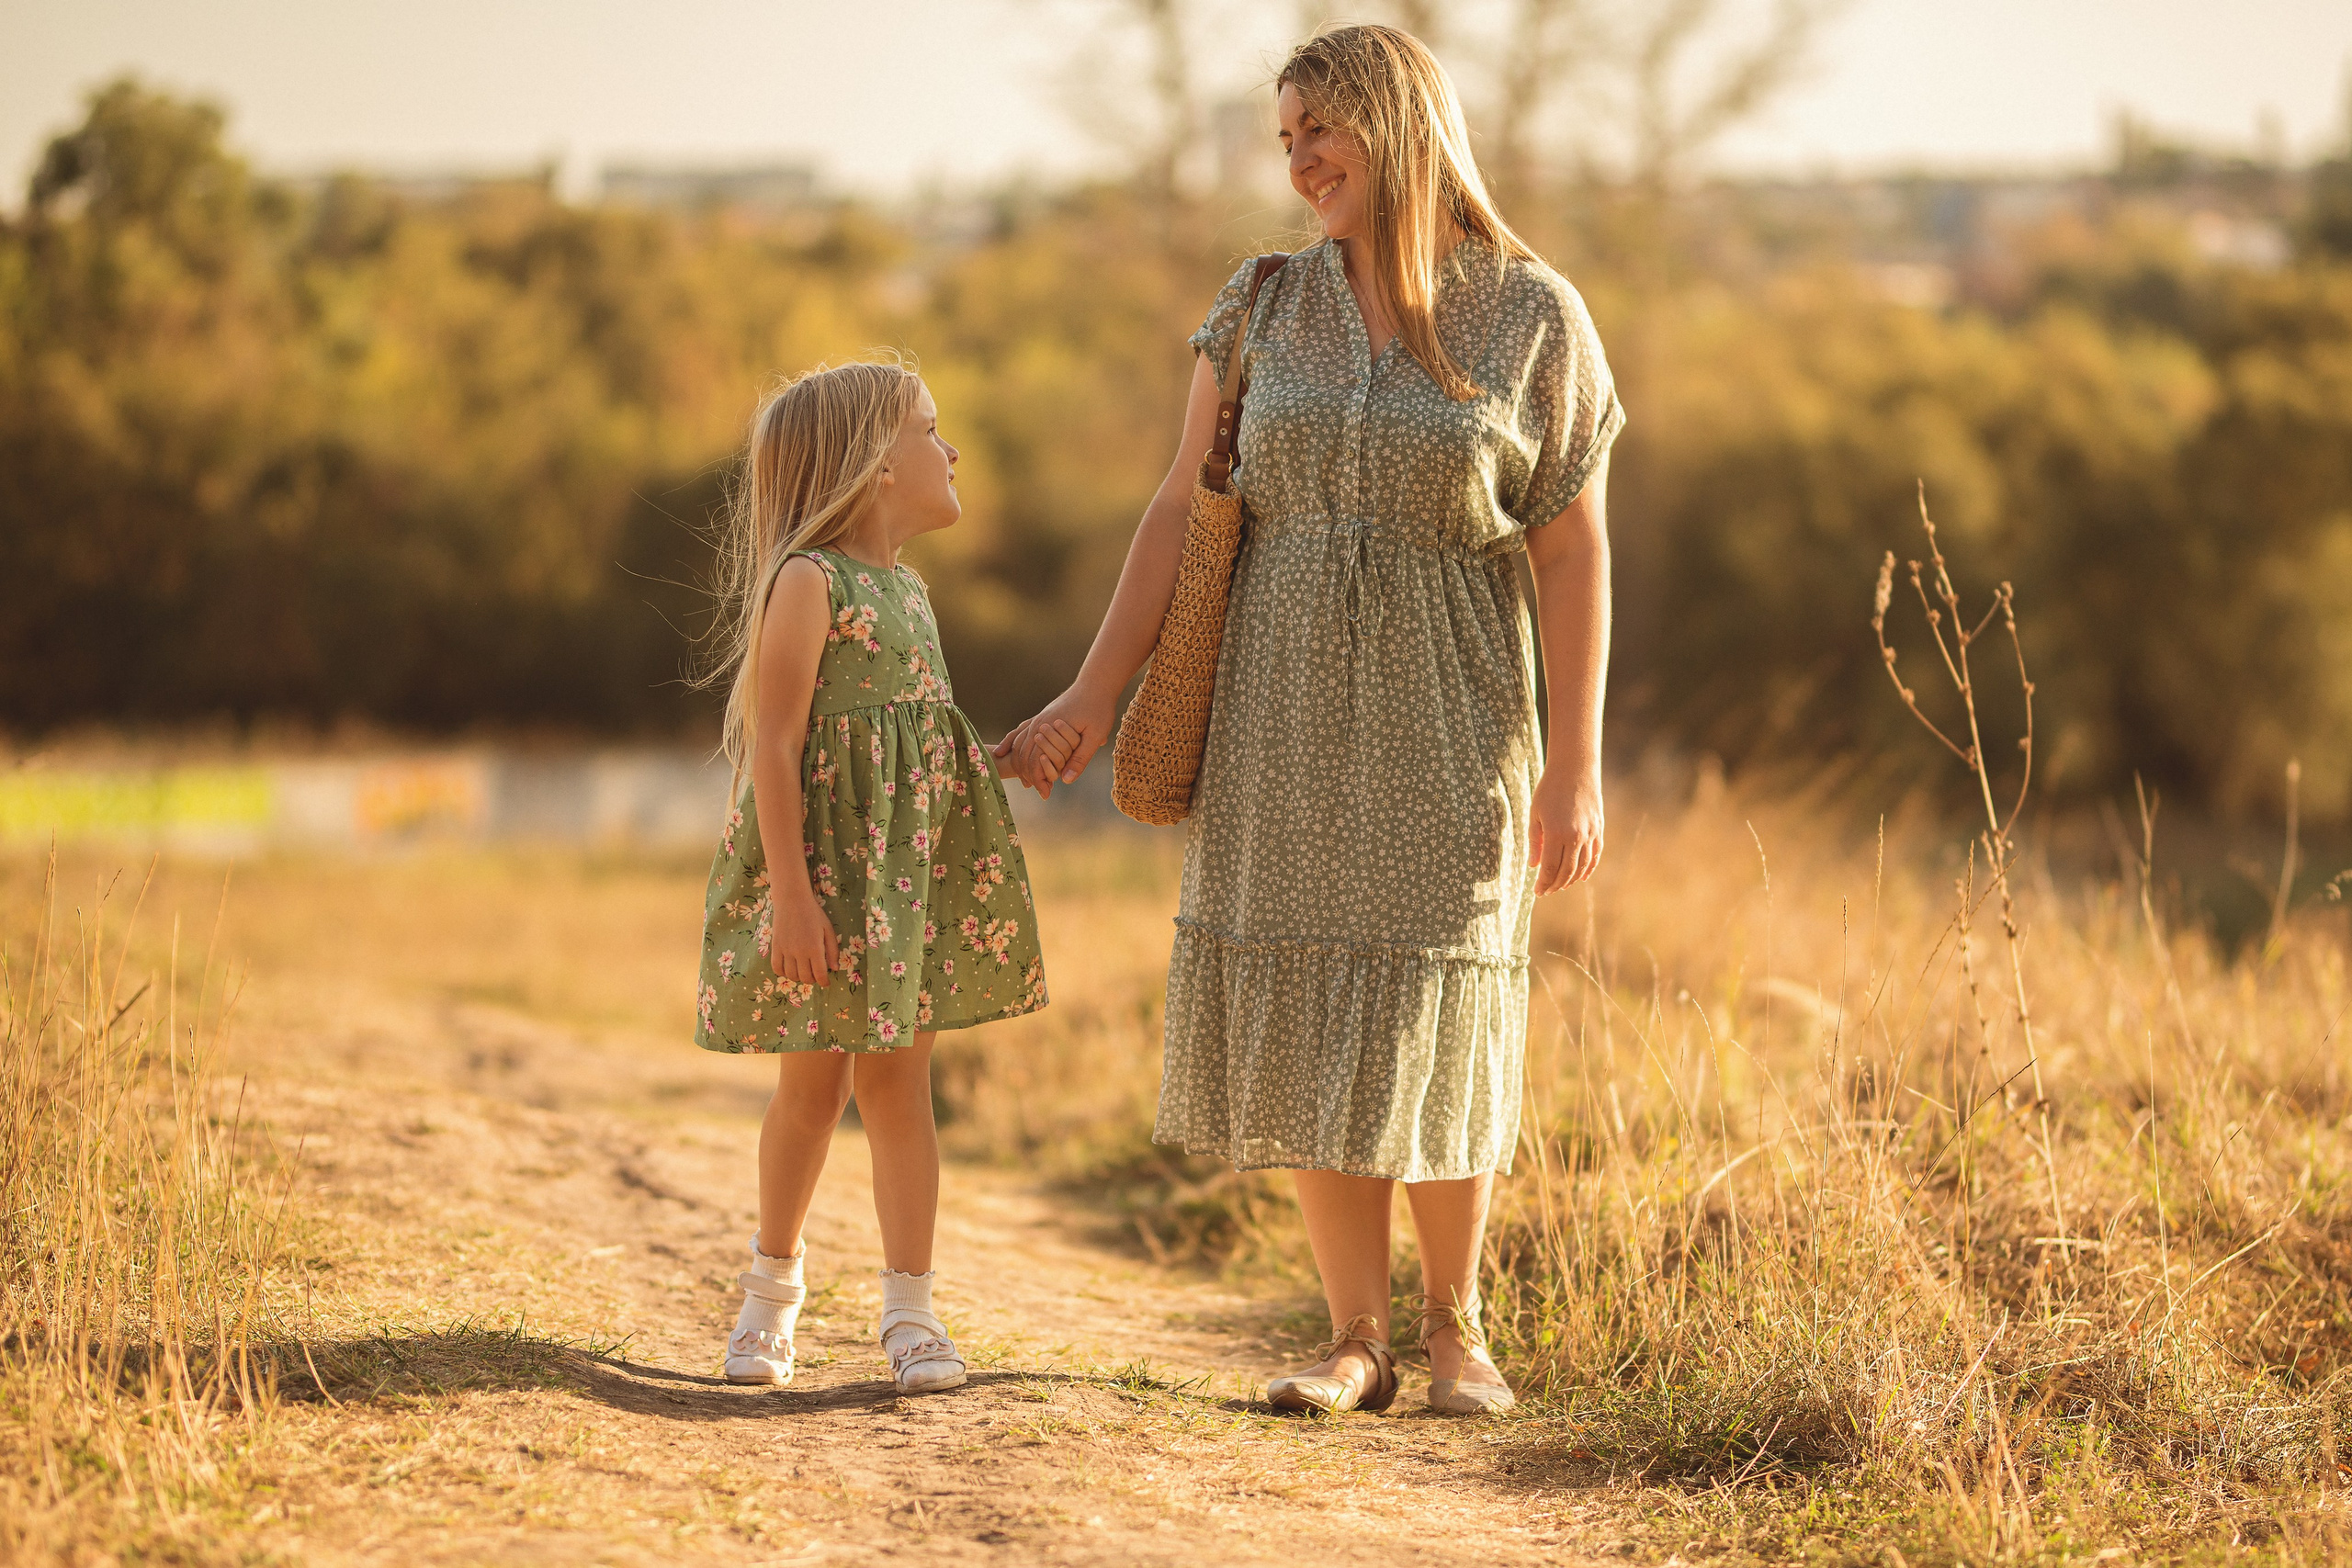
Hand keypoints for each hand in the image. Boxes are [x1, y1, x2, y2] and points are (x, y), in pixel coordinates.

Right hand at [770, 882, 841, 984]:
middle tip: (816, 975)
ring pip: (791, 975)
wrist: (792, 901)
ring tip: (804, 971)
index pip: (820, 974)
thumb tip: (834, 969)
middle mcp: (800, 952)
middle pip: (806, 977)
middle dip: (813, 980)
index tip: (826, 983)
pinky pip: (776, 968)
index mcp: (815, 948)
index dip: (824, 982)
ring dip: (799, 977)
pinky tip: (790, 969)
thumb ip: (832, 950)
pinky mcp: (775, 947)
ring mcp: (786, 950)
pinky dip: (783, 973)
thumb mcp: (828, 930)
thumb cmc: (814, 914)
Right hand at [992, 684, 1116, 798]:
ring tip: (1023, 779)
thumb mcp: (1095, 734)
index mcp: (1050, 728)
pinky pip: (1019, 730)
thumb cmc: (1098, 708)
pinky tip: (1002, 752)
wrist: (1095, 683)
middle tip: (1034, 790)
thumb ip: (1080, 758)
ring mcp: (1038, 718)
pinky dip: (1009, 742)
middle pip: (1023, 754)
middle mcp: (1039, 723)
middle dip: (1026, 774)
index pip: (1036, 760)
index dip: (1039, 779)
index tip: (1044, 794)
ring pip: (1018, 743)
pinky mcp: (1041, 715)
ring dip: (1017, 763)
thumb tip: (1066, 780)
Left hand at [1528, 766, 1602, 894]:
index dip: (1543, 883)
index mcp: (1555, 833)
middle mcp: (1575, 837)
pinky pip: (1595, 856)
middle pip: (1566, 872)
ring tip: (1560, 885)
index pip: (1550, 868)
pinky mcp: (1599, 829)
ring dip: (1571, 880)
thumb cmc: (1549, 790)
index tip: (1537, 891)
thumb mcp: (1535, 814)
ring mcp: (1590, 834)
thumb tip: (1534, 867)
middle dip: (1555, 885)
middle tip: (1546, 891)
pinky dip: (1588, 869)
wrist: (1575, 769)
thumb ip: (1534, 842)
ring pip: (1582, 867)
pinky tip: (1580, 877)